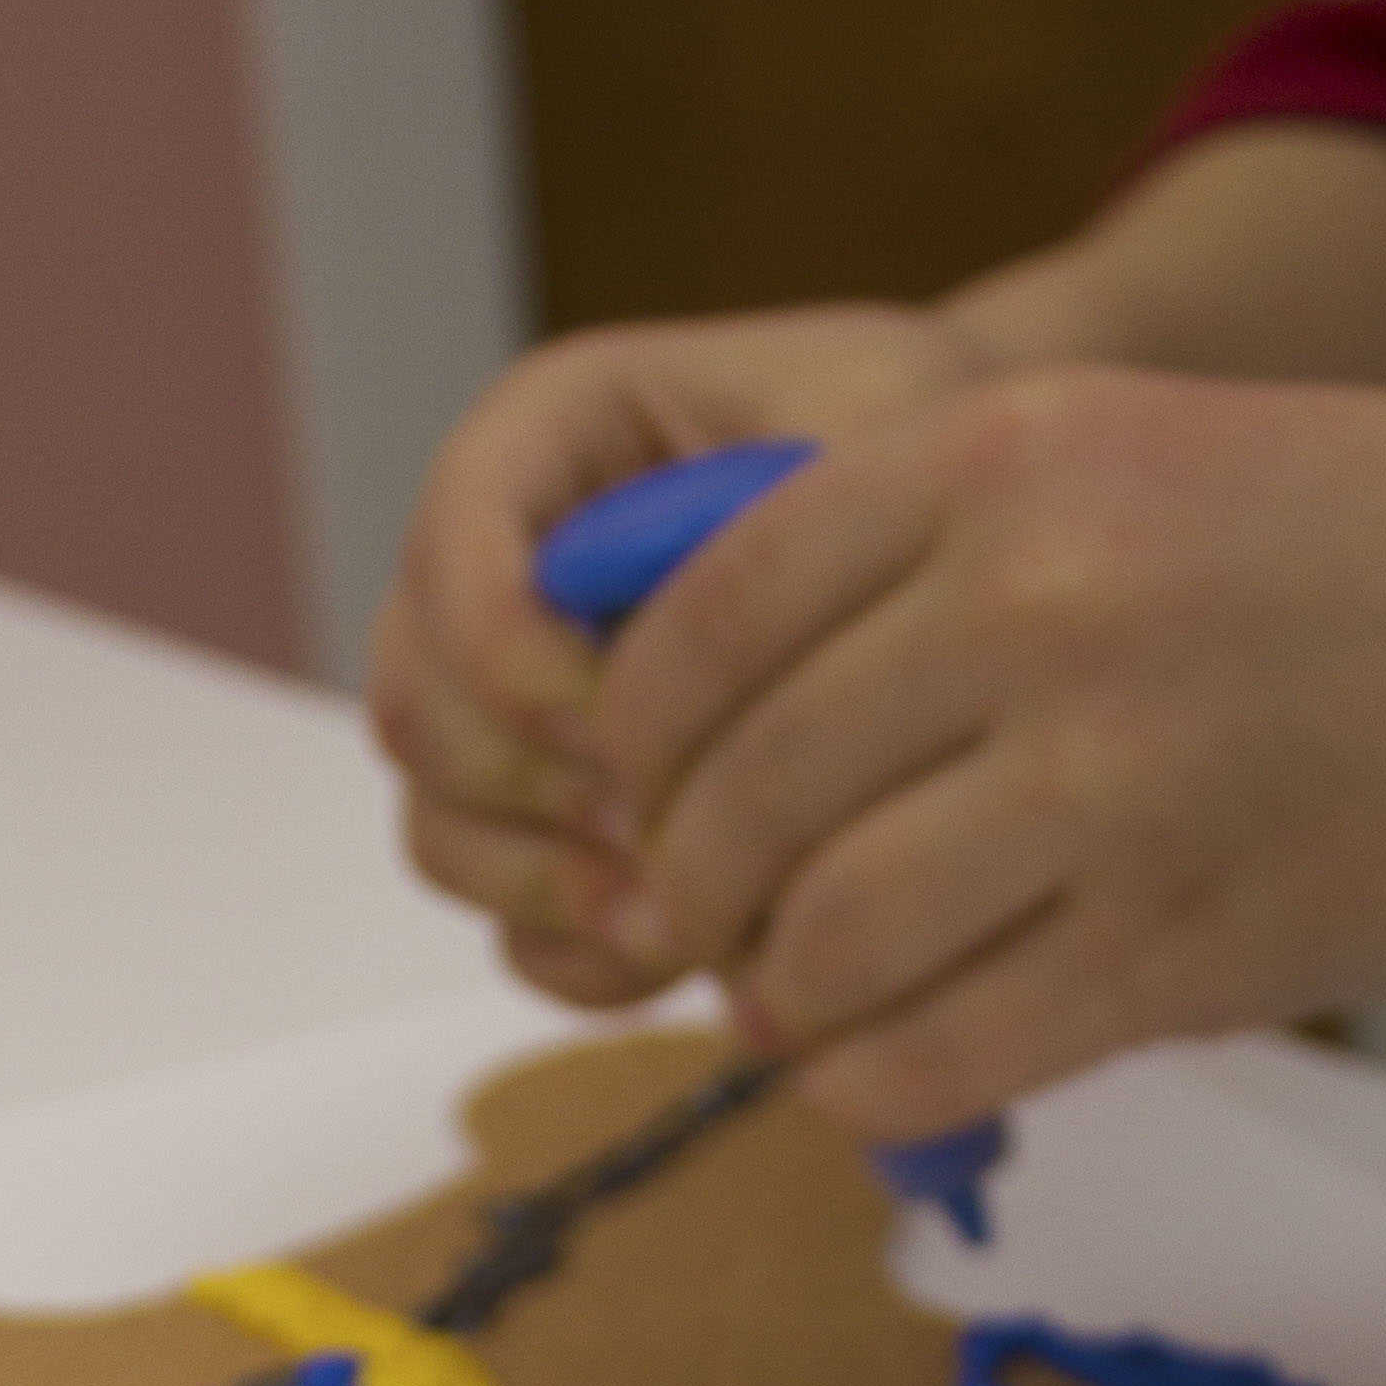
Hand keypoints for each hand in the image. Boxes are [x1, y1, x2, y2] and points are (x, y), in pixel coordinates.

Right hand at [365, 306, 1010, 1009]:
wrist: (967, 527)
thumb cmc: (922, 443)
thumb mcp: (874, 429)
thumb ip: (765, 534)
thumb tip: (649, 723)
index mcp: (542, 443)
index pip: (453, 549)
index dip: (511, 658)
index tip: (624, 722)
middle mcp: (492, 584)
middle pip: (417, 713)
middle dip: (534, 792)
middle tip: (665, 833)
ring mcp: (508, 723)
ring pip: (442, 834)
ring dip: (553, 890)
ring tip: (687, 911)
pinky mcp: (556, 834)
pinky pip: (513, 928)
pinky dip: (586, 956)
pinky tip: (690, 948)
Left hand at [578, 365, 1385, 1136]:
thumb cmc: (1357, 562)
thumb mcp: (1119, 458)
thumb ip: (908, 560)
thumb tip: (683, 728)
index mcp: (1004, 454)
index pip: (702, 622)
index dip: (631, 743)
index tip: (640, 799)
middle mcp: (1042, 604)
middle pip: (741, 800)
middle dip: (693, 896)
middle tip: (713, 932)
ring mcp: (1115, 784)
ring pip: (820, 944)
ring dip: (776, 1002)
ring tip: (793, 1003)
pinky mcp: (1177, 949)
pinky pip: (933, 1056)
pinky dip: (863, 1086)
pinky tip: (870, 1068)